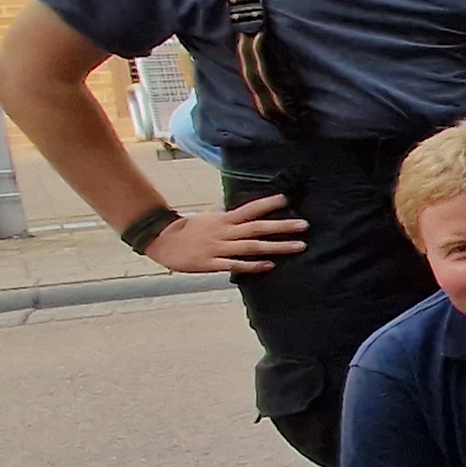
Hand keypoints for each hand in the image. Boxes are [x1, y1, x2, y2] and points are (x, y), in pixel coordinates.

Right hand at [147, 191, 305, 276]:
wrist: (160, 242)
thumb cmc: (186, 230)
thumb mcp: (207, 218)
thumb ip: (224, 215)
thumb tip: (236, 209)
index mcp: (223, 219)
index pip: (249, 209)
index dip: (267, 204)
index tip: (287, 200)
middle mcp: (225, 232)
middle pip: (257, 228)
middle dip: (282, 226)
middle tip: (305, 225)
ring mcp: (219, 248)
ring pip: (252, 247)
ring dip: (277, 247)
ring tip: (299, 246)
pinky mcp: (211, 263)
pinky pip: (235, 265)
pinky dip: (253, 265)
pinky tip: (269, 265)